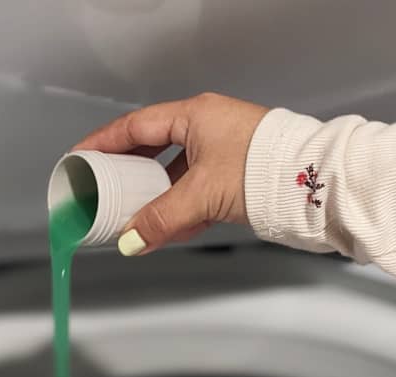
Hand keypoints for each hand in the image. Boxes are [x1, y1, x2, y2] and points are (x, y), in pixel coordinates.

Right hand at [73, 93, 268, 255]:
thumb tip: (132, 241)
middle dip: (131, 172)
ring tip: (136, 216)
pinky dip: (185, 208)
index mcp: (195, 116)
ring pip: (179, 173)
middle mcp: (208, 128)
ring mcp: (225, 150)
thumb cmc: (261, 170)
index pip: (136, 126)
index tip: (81, 157)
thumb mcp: (203, 193)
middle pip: (156, 149)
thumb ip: (163, 217)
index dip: (105, 142)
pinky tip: (172, 229)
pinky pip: (200, 189)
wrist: (315, 183)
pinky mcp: (239, 173)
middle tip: (105, 188)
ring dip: (159, 196)